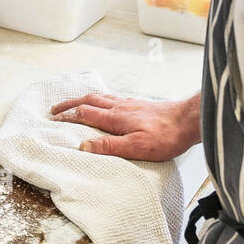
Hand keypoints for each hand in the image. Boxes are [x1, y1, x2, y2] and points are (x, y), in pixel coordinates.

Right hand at [50, 92, 201, 161]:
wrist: (189, 121)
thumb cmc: (166, 136)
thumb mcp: (137, 147)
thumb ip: (109, 146)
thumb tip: (83, 145)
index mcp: (115, 117)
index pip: (84, 113)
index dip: (67, 115)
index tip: (53, 118)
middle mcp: (120, 107)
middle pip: (88, 101)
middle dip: (69, 104)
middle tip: (55, 108)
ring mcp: (130, 104)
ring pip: (100, 97)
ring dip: (83, 99)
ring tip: (75, 103)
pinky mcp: (139, 105)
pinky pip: (113, 98)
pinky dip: (100, 99)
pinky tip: (105, 103)